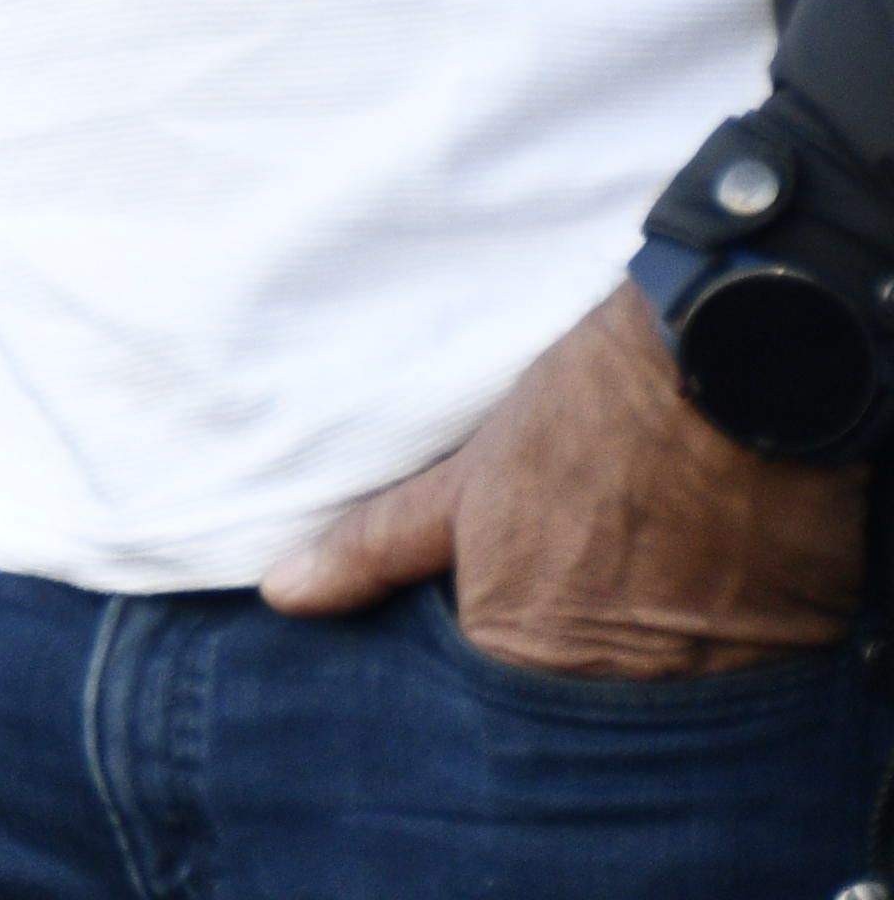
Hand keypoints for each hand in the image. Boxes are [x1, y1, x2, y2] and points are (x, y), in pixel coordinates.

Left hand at [263, 285, 860, 675]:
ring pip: (651, 696)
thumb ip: (375, 548)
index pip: (488, 703)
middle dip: (561, 665)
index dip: (487, 658)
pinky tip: (692, 583)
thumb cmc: (582, 419)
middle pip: (570, 703)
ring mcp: (705, 678)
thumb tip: (286, 596)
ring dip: (638, 656)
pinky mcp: (783, 652)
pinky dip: (710, 643)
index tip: (499, 619)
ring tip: (628, 579)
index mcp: (524, 654)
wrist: (725, 364)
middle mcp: (613, 688)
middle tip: (570, 592)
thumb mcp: (464, 483)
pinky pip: (732, 679)